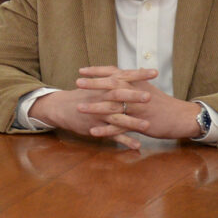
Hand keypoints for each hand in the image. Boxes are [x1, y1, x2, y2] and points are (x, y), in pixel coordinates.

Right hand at [31, 69, 153, 149]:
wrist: (62, 107)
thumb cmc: (83, 94)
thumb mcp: (97, 83)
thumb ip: (115, 79)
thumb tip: (135, 71)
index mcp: (104, 86)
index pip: (123, 77)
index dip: (139, 74)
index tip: (155, 72)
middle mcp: (102, 98)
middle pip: (118, 96)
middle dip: (133, 96)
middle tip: (150, 96)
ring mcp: (99, 114)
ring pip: (117, 118)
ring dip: (132, 122)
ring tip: (147, 126)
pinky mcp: (97, 128)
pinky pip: (112, 135)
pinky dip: (125, 141)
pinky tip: (137, 146)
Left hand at [74, 66, 201, 141]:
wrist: (181, 117)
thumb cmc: (162, 102)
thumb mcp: (147, 87)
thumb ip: (134, 80)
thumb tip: (123, 71)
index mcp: (136, 83)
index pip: (114, 73)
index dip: (97, 71)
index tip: (82, 69)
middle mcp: (135, 94)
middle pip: (111, 87)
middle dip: (93, 84)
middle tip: (77, 83)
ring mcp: (137, 109)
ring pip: (113, 107)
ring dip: (95, 107)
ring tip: (79, 107)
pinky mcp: (139, 125)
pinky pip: (120, 128)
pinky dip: (106, 130)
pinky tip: (93, 131)